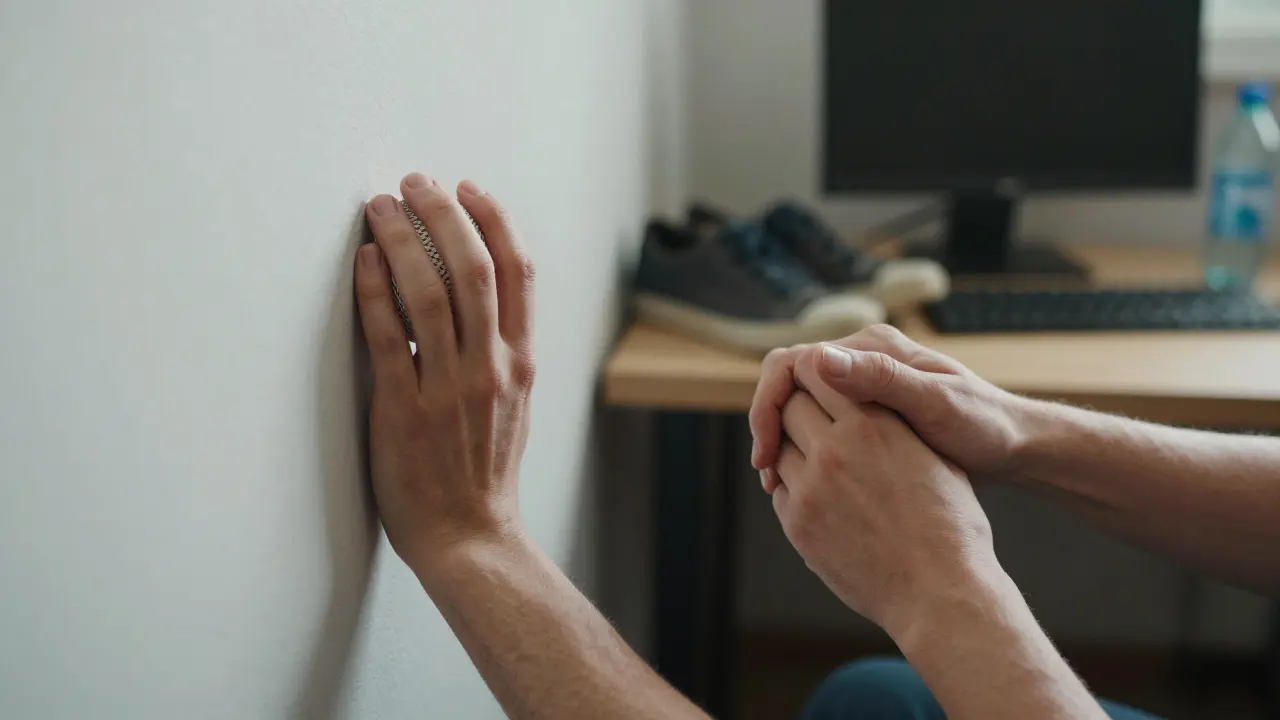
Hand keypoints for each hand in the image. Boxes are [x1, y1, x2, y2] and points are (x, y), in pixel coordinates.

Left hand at [355, 173, 535, 571]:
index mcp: (520, 362)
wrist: (469, 535)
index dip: (494, 219)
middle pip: (473, 267)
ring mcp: (448, 387)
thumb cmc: (483, 472)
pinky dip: (375, 291)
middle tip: (415, 182)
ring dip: (402, 239)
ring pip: (429, 292)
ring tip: (380, 207)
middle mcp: (490, 366)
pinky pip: (387, 336)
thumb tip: (475, 298)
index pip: (519, 272)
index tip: (469, 188)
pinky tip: (363, 261)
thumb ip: (502, 352)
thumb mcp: (514, 404)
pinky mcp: (404, 408)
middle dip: (442, 213)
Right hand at [751, 325, 1030, 487]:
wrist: (1015, 446)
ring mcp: (865, 386)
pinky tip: (807, 483)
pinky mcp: (869, 412)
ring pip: (800, 406)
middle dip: (769, 426)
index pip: (791, 364)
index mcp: (871, 348)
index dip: (768, 406)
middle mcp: (863, 360)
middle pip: (789, 385)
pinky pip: (820, 423)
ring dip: (783, 441)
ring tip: (779, 485)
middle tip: (767, 476)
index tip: (766, 453)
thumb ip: (880, 379)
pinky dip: (805, 450)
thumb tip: (821, 358)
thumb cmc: (984, 425)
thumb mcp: (935, 404)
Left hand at [769, 350, 999, 636]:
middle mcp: (837, 448)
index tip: (820, 391)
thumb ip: (895, 426)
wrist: (941, 591)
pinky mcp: (798, 524)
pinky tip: (821, 502)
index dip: (818, 380)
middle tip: (808, 425)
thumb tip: (870, 404)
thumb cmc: (951, 527)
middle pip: (789, 407)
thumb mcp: (934, 458)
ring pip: (778, 450)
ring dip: (791, 452)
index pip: (821, 374)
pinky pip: (780, 491)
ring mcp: (812, 487)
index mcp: (875, 424)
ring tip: (819, 467)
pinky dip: (792, 490)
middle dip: (795, 412)